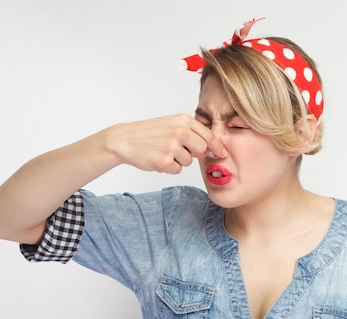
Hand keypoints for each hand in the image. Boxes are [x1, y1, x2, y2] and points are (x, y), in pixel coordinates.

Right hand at [105, 113, 225, 173]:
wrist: (124, 140)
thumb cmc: (149, 133)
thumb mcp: (171, 124)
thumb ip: (192, 132)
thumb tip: (211, 149)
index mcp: (183, 120)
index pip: (209, 135)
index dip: (217, 146)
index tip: (221, 153)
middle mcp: (180, 131)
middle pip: (202, 150)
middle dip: (194, 153)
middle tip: (177, 149)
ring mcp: (172, 147)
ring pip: (189, 161)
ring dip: (179, 160)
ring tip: (163, 151)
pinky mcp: (164, 161)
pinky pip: (177, 170)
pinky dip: (169, 167)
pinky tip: (157, 158)